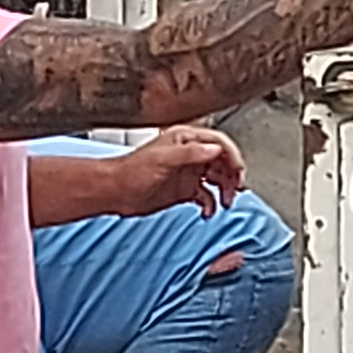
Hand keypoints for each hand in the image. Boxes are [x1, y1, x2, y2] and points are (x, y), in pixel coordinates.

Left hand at [115, 124, 243, 215]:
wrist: (115, 192)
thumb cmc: (131, 171)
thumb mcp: (163, 159)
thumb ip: (190, 153)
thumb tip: (214, 149)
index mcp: (186, 140)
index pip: (219, 144)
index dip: (232, 157)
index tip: (238, 172)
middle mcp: (191, 155)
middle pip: (222, 162)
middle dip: (232, 176)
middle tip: (235, 190)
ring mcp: (188, 173)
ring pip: (218, 179)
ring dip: (225, 191)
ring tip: (226, 203)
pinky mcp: (184, 191)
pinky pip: (206, 196)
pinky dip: (211, 205)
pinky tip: (208, 212)